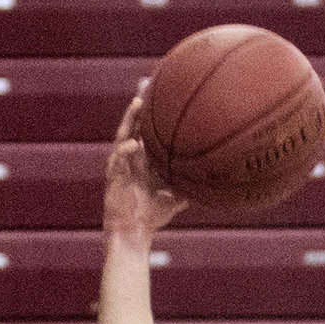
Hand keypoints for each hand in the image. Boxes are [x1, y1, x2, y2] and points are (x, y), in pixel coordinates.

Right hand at [104, 85, 186, 238]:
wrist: (133, 234)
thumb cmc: (151, 217)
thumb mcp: (175, 199)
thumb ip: (188, 188)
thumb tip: (211, 185)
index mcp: (143, 163)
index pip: (147, 134)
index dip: (152, 118)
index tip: (162, 98)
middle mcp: (131, 161)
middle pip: (134, 128)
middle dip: (140, 110)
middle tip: (148, 89)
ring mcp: (121, 167)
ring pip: (123, 137)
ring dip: (130, 120)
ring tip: (138, 105)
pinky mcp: (113, 179)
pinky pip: (118, 160)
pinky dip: (125, 151)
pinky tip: (133, 144)